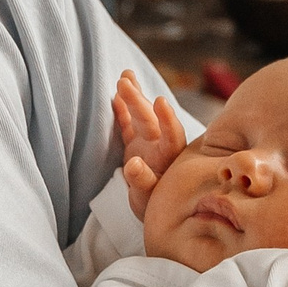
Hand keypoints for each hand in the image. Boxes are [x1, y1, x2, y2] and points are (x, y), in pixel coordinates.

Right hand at [113, 71, 188, 215]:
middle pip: (151, 120)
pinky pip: (129, 123)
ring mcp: (147, 143)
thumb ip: (142, 181)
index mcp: (170, 157)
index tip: (160, 102)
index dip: (167, 119)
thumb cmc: (155, 206)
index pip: (172, 134)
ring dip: (132, 97)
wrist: (155, 209)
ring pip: (140, 117)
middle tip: (125, 82)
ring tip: (125, 76)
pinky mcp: (135, 145)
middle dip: (138, 101)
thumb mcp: (147, 198)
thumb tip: (133, 164)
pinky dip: (123, 110)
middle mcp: (160, 145)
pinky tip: (115, 95)